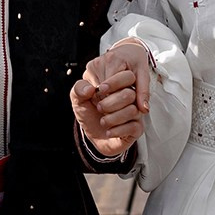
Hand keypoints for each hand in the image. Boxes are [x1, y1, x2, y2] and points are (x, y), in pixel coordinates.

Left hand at [72, 41, 150, 157]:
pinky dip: (118, 129)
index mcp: (116, 81)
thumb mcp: (77, 98)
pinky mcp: (137, 128)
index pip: (122, 76)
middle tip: (99, 108)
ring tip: (103, 120)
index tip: (94, 95)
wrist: (94, 137)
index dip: (106, 87)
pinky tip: (110, 130)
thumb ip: (79, 89)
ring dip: (113, 117)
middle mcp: (129, 94)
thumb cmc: (87, 112)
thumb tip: (89, 90)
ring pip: (132, 109)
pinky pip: (134, 126)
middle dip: (109, 103)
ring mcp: (135, 111)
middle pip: (127, 93)